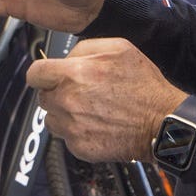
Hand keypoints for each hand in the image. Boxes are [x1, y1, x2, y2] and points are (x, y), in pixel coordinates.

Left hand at [26, 38, 186, 161]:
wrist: (161, 123)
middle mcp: (68, 101)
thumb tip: (65, 58)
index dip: (40, 74)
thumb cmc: (144, 86)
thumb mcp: (119, 47)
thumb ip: (83, 48)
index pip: (34, 74)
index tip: (46, 76)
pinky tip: (96, 124)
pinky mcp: (79, 147)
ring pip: (52, 119)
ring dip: (64, 114)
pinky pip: (66, 137)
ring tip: (89, 110)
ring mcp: (72, 127)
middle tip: (80, 93)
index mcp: (74, 74)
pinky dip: (77, 132)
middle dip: (57, 93)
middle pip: (43, 97)